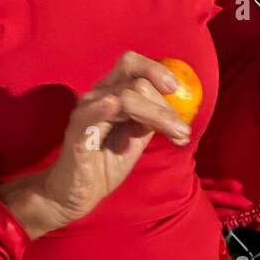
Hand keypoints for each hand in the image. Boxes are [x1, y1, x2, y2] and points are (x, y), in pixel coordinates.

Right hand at [0, 52, 189, 237]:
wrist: (78, 194)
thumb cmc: (105, 163)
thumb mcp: (136, 138)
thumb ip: (151, 119)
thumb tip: (176, 107)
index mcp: (110, 92)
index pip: (132, 65)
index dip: (156, 70)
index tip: (176, 89)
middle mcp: (97, 96)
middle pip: (136, 82)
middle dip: (165, 106)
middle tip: (183, 131)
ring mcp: (85, 112)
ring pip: (125, 98)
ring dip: (157, 114)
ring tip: (177, 135)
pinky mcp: (77, 133)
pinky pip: (88, 115)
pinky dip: (102, 108)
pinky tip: (113, 105)